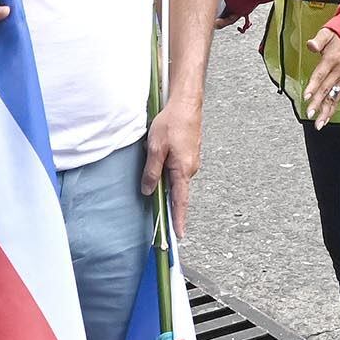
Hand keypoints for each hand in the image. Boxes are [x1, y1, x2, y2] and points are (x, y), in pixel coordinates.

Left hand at [144, 95, 203, 223]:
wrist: (186, 103)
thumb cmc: (173, 123)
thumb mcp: (155, 148)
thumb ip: (152, 172)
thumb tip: (149, 190)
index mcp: (182, 170)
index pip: (180, 202)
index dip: (178, 220)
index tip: (178, 236)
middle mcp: (190, 169)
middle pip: (175, 190)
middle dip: (164, 196)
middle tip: (153, 195)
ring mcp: (190, 161)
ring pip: (174, 177)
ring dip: (163, 175)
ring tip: (154, 157)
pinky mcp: (188, 154)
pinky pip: (176, 168)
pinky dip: (167, 167)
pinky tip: (161, 153)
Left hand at [300, 24, 339, 128]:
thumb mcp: (330, 32)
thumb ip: (320, 39)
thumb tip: (310, 44)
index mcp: (331, 60)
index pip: (321, 74)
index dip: (314, 85)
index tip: (307, 96)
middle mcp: (338, 72)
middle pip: (326, 89)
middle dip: (318, 103)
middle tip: (309, 114)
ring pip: (333, 97)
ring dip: (325, 111)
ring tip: (318, 124)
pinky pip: (339, 98)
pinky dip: (332, 110)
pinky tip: (326, 120)